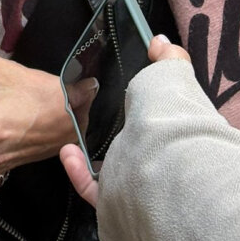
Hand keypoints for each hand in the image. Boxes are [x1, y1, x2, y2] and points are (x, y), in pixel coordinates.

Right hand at [60, 34, 189, 208]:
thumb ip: (167, 58)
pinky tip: (68, 153)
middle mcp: (152, 155)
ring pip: (108, 170)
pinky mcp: (115, 199)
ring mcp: (134, 180)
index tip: (113, 93)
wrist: (166, 165)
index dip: (136, 107)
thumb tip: (159, 40)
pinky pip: (92, 188)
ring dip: (85, 154)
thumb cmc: (169, 116)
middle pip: (128, 145)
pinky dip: (78, 172)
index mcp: (166, 129)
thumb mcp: (171, 75)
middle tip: (84, 114)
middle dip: (108, 132)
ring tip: (70, 136)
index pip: (150, 119)